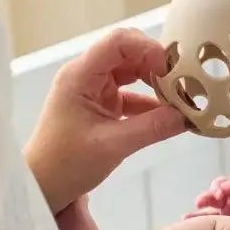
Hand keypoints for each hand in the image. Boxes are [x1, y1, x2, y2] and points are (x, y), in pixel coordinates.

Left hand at [24, 28, 186, 213]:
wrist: (41, 187)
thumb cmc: (64, 165)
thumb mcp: (112, 146)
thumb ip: (151, 128)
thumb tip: (188, 116)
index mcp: (80, 76)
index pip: (118, 42)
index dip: (149, 49)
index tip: (172, 71)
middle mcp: (86, 75)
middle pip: (129, 52)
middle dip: (157, 64)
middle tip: (182, 83)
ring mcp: (94, 89)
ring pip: (133, 71)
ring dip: (157, 82)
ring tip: (181, 98)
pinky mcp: (102, 104)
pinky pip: (133, 94)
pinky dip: (152, 103)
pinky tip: (171, 115)